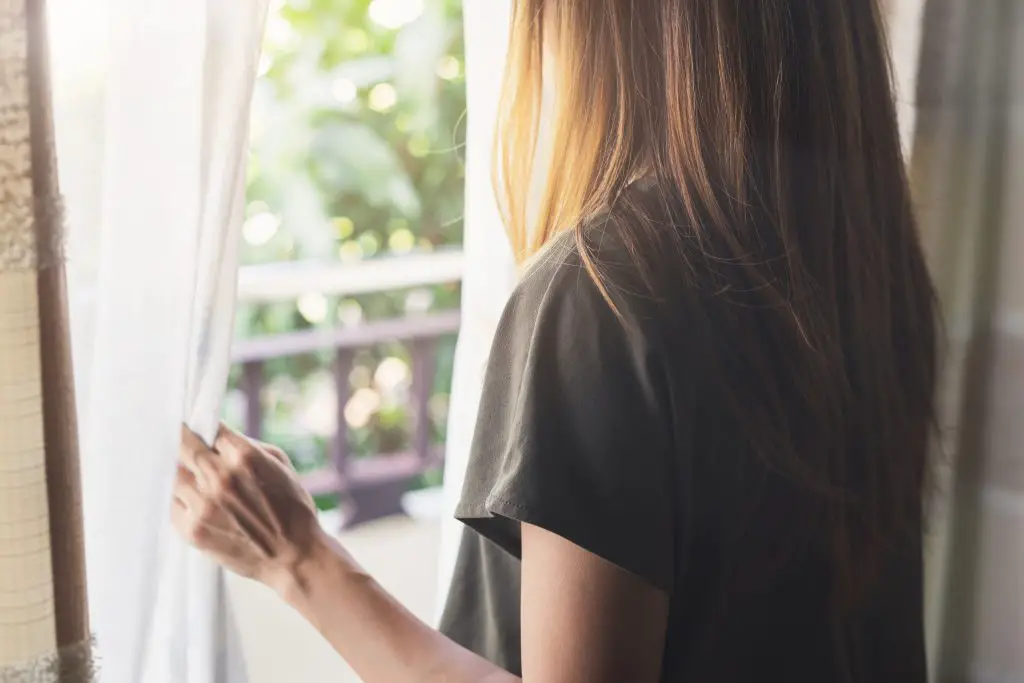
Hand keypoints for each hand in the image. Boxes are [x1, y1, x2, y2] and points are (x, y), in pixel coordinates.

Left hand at [172, 423, 323, 589]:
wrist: (293, 556)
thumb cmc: (292, 508)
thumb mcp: (280, 464)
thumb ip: (247, 446)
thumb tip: (217, 437)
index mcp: (244, 456)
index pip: (208, 428)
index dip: (202, 426)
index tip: (196, 426)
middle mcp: (220, 477)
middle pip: (182, 445)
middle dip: (180, 440)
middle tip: (178, 439)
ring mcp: (203, 505)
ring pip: (172, 475)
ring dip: (180, 472)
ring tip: (192, 477)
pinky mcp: (192, 529)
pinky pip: (171, 505)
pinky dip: (179, 499)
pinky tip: (193, 502)